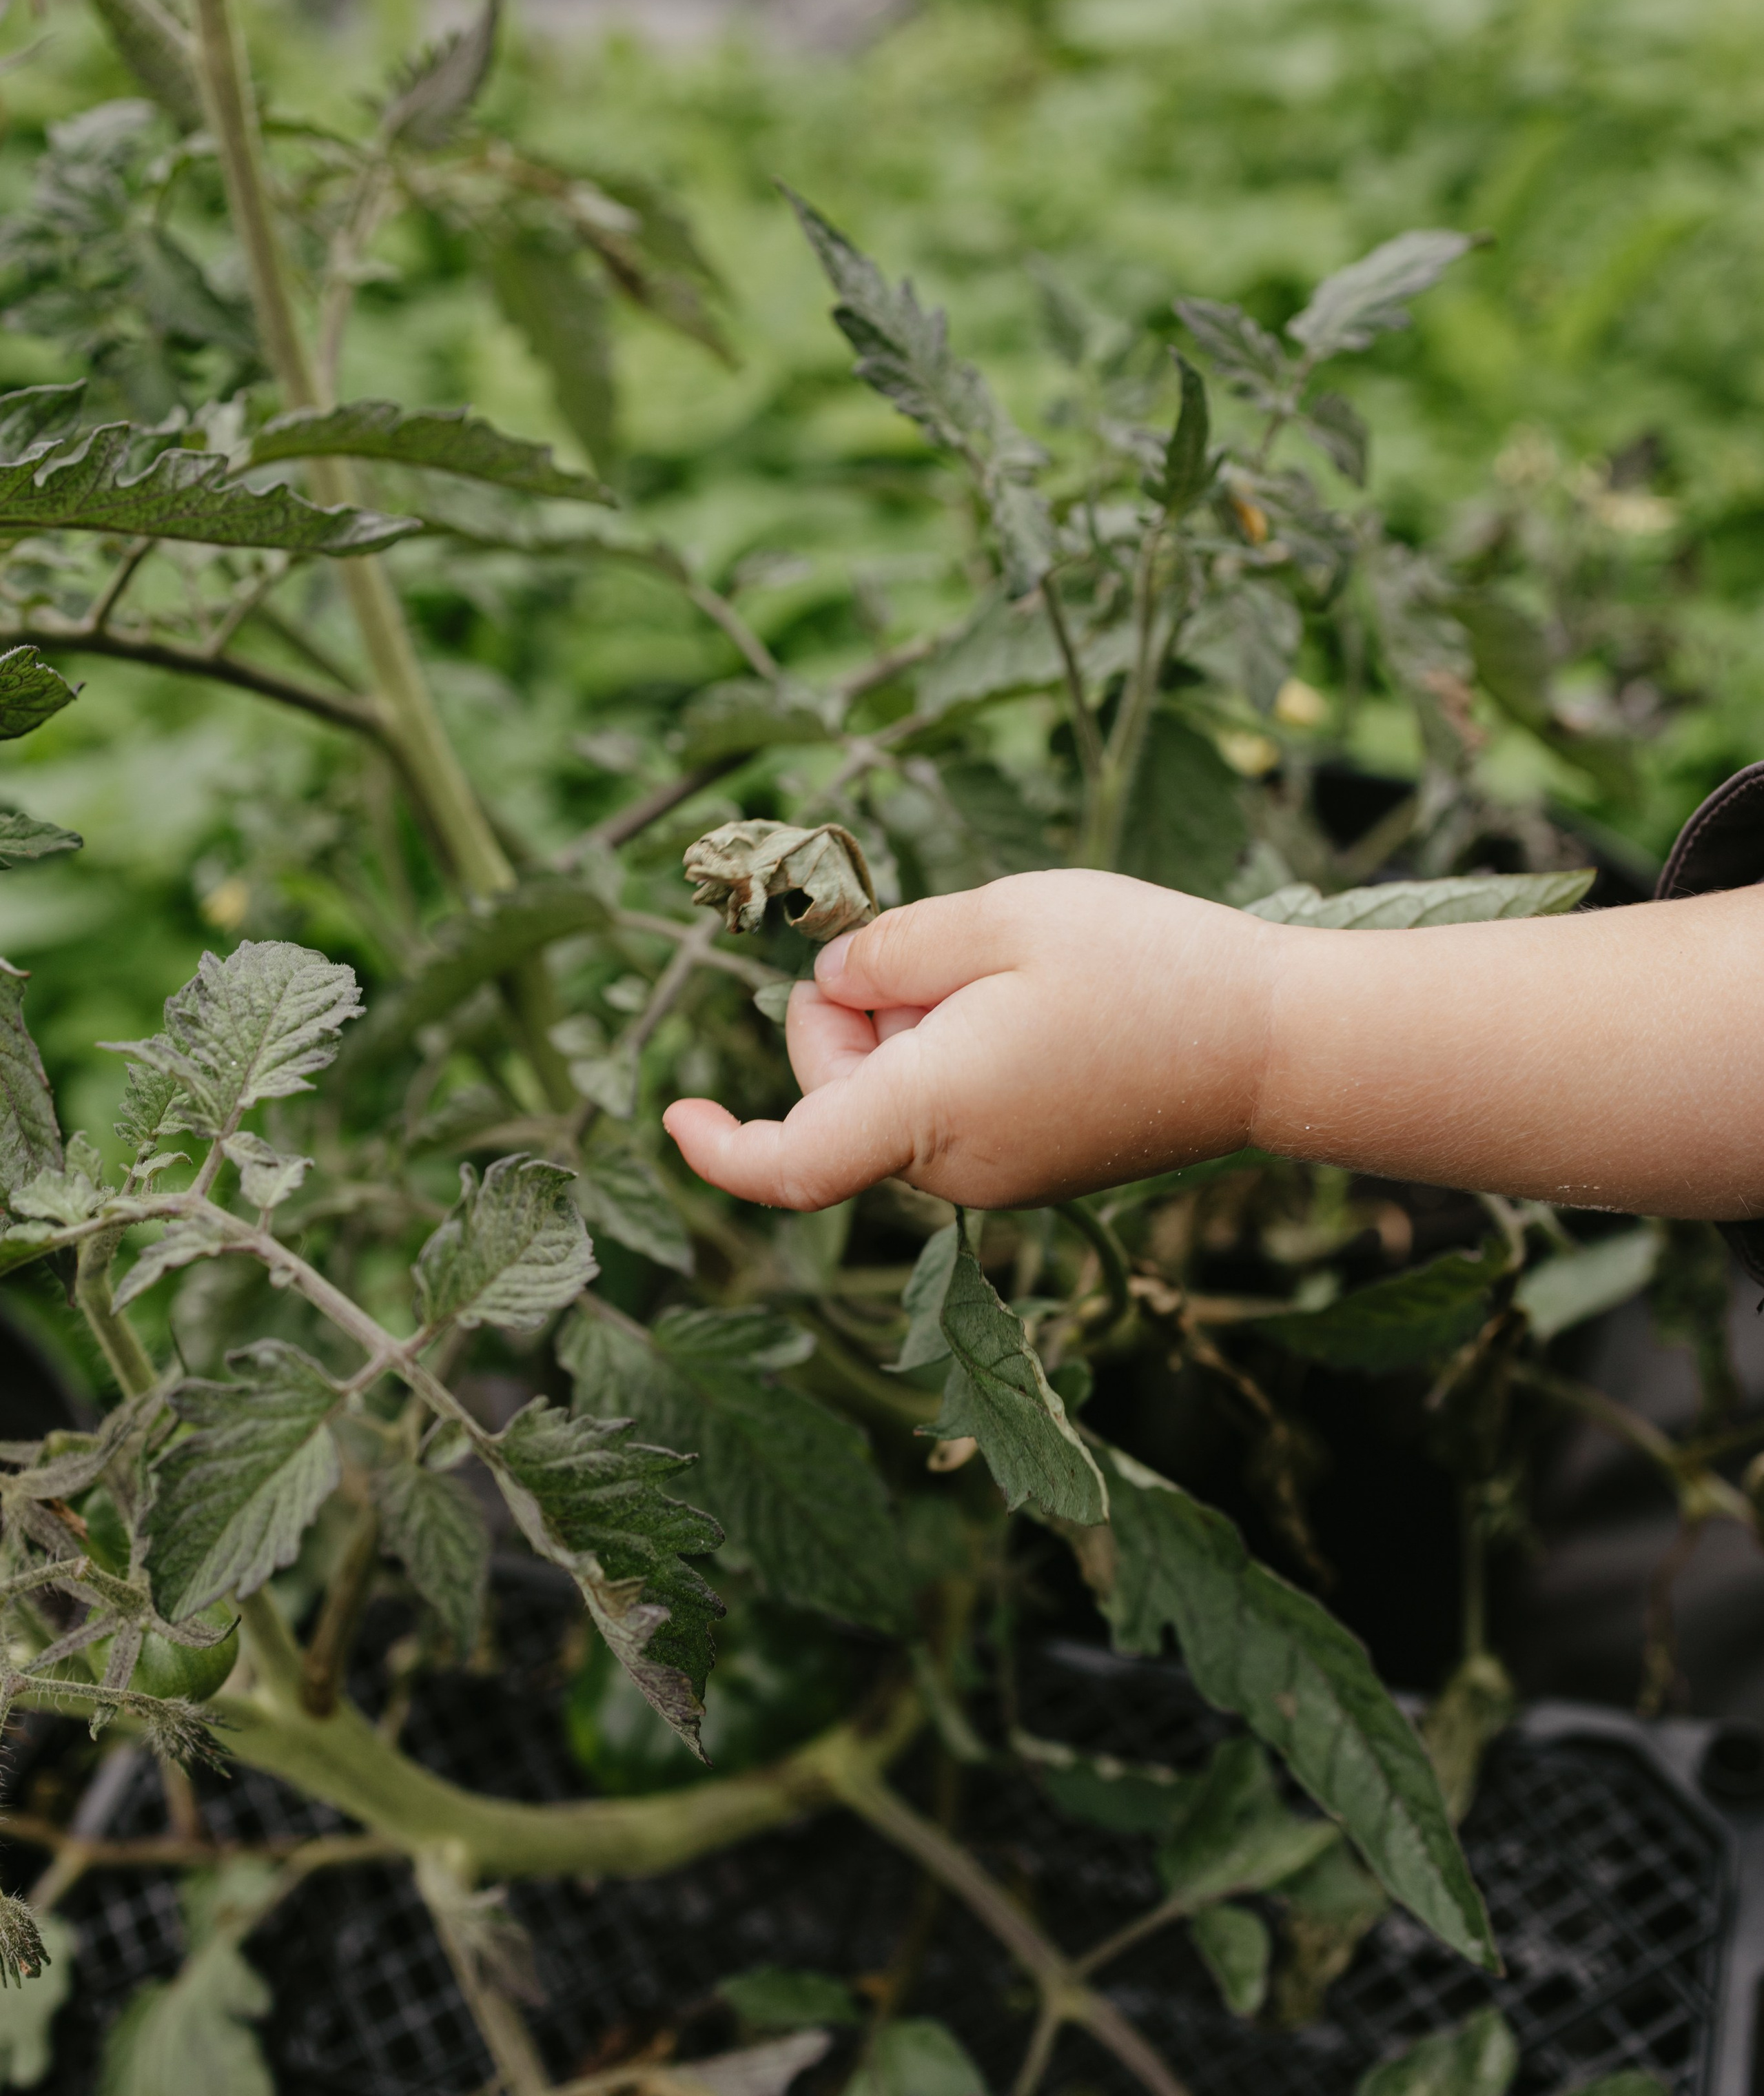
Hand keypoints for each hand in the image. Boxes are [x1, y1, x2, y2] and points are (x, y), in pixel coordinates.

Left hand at [663, 870, 1276, 1210]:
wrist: (1275, 1043)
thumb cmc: (1147, 968)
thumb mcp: (1002, 918)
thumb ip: (892, 952)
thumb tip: (833, 983)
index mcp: (931, 1111)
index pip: (791, 1164)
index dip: (719, 1150)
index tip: (673, 1115)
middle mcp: (953, 1167)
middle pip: (836, 1092)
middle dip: (853, 1012)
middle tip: (938, 943)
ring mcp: (995, 1176)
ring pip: (894, 1093)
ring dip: (915, 1026)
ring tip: (1013, 973)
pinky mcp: (1030, 1167)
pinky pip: (948, 1106)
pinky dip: (956, 1050)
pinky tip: (1035, 1004)